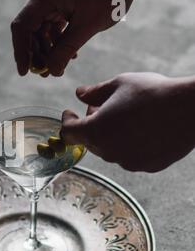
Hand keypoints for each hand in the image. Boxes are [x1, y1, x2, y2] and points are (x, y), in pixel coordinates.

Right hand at [11, 0, 137, 76]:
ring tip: (57, 68)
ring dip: (47, 52)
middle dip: (35, 54)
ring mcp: (52, 3)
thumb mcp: (87, 25)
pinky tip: (70, 55)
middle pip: (28, 31)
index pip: (22, 27)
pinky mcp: (62, 7)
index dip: (20, 51)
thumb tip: (52, 72)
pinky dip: (58, 44)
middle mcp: (44, 0)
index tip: (24, 72)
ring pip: (40, 32)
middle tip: (43, 74)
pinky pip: (52, 29)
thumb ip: (66, 49)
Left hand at [61, 72, 194, 171]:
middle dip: (89, 124)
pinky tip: (140, 129)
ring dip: (108, 134)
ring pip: (109, 149)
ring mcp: (127, 162)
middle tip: (98, 107)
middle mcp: (108, 152)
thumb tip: (79, 93)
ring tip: (122, 116)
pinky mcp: (146, 166)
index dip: (67, 121)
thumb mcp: (119, 84)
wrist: (192, 109)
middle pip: (89, 141)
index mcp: (95, 131)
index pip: (69, 133)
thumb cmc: (152, 92)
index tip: (70, 112)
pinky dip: (127, 144)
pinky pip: (129, 156)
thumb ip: (94, 92)